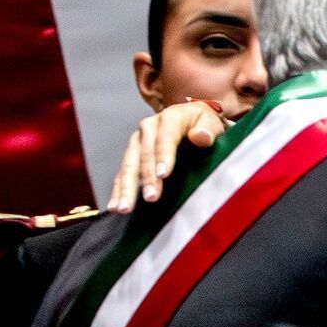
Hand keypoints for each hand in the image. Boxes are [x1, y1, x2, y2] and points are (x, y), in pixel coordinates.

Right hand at [107, 101, 226, 211]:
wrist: (192, 119)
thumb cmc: (204, 125)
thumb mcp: (212, 124)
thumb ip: (208, 131)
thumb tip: (200, 136)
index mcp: (170, 118)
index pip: (165, 138)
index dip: (164, 156)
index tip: (164, 175)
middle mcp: (148, 128)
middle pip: (144, 154)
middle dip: (146, 177)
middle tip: (150, 197)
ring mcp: (138, 142)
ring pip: (129, 165)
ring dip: (126, 187)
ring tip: (124, 207)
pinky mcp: (132, 155)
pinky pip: (123, 173)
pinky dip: (118, 190)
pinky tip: (115, 206)